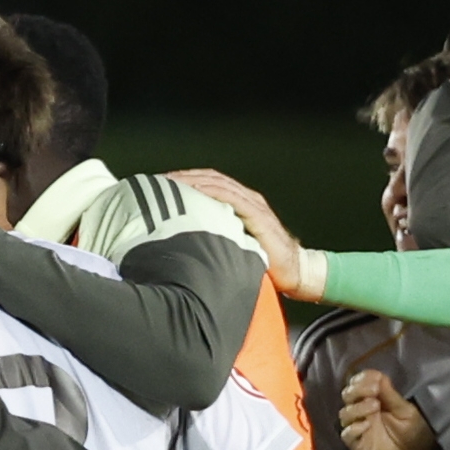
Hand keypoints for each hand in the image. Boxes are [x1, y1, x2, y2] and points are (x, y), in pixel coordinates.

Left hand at [167, 168, 323, 298]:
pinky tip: (194, 191)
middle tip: (155, 181)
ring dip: (192, 181)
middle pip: (208, 179)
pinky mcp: (259, 215)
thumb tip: (175, 242)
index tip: (156, 185)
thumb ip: (210, 236)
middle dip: (181, 178)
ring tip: (168, 183)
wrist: (294, 271)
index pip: (205, 183)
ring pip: (217, 184)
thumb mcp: (229, 245)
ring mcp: (253, 205)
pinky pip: (232, 197)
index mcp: (237, 203)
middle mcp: (245, 198)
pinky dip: (212, 191)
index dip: (181, 180)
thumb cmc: (261, 262)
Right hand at [338, 368, 436, 449]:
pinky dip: (354, 428)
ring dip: (357, 407)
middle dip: (357, 390)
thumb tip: (378, 376)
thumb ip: (391, 395)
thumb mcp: (406, 411)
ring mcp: (357, 427)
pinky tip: (366, 426)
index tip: (375, 378)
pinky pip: (346, 434)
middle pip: (348, 395)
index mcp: (375, 399)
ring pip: (345, 413)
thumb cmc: (413, 434)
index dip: (363, 379)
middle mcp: (362, 411)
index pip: (360, 384)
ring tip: (374, 407)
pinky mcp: (355, 444)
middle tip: (373, 391)